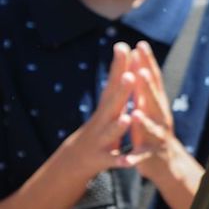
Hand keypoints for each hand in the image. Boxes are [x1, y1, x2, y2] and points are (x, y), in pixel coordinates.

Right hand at [56, 42, 133, 179]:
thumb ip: (117, 79)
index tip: (124, 46)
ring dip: (118, 126)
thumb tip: (124, 50)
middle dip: (121, 91)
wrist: (77, 158)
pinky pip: (113, 160)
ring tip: (126, 117)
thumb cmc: (99, 125)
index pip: (113, 82)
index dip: (119, 66)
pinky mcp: (102, 159)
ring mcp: (100, 139)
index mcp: (107, 106)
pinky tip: (128, 162)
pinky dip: (120, 161)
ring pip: (111, 132)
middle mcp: (101, 120)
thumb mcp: (108, 103)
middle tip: (130, 76)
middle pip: (112, 104)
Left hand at [121, 42, 176, 175]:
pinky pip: (142, 156)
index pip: (153, 79)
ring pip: (151, 128)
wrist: (166, 162)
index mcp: (156, 103)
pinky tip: (130, 155)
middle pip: (154, 100)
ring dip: (144, 120)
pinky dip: (136, 155)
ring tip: (135, 111)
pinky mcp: (149, 155)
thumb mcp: (149, 105)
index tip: (141, 45)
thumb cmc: (153, 129)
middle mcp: (160, 117)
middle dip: (147, 87)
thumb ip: (144, 87)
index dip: (147, 63)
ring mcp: (157, 136)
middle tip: (141, 71)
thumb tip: (140, 61)